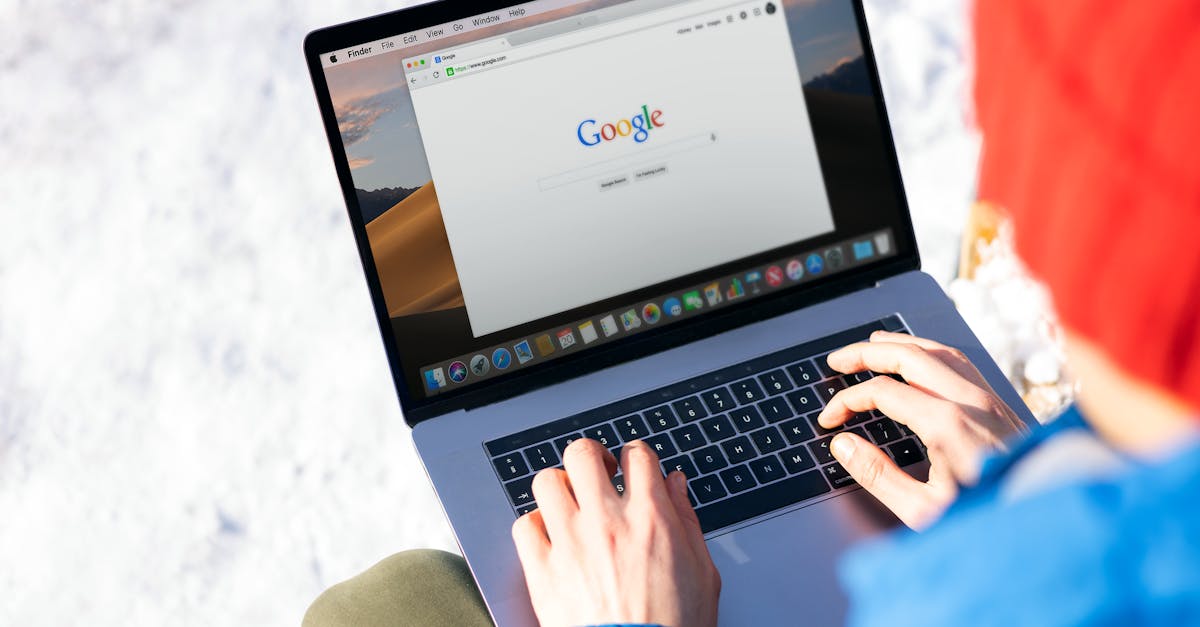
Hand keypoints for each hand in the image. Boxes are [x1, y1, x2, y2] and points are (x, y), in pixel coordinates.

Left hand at [512, 438, 719, 626]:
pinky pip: (524, 526)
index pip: (637, 455)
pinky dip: (535, 525)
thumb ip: (687, 520)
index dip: (635, 456)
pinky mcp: (542, 571)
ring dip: (559, 487)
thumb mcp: (703, 574)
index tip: (633, 466)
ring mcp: (569, 543)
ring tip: (570, 502)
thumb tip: (675, 485)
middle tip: (598, 473)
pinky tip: (550, 536)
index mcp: (650, 519)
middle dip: (591, 457)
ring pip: (547, 482)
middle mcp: (607, 522)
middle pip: (583, 454)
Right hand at [817, 331, 1027, 529]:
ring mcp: (990, 400)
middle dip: (867, 353)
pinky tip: (922, 360)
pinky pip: (963, 363)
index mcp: (946, 424)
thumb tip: (844, 445)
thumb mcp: (922, 510)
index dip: (848, 402)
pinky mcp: (1002, 407)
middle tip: (838, 360)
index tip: (831, 420)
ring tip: (874, 345)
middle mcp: (970, 402)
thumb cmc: (990, 523)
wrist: (1049, 527)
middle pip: (910, 356)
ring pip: (939, 351)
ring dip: (901, 344)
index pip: (882, 392)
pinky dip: (932, 352)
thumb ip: (877, 474)